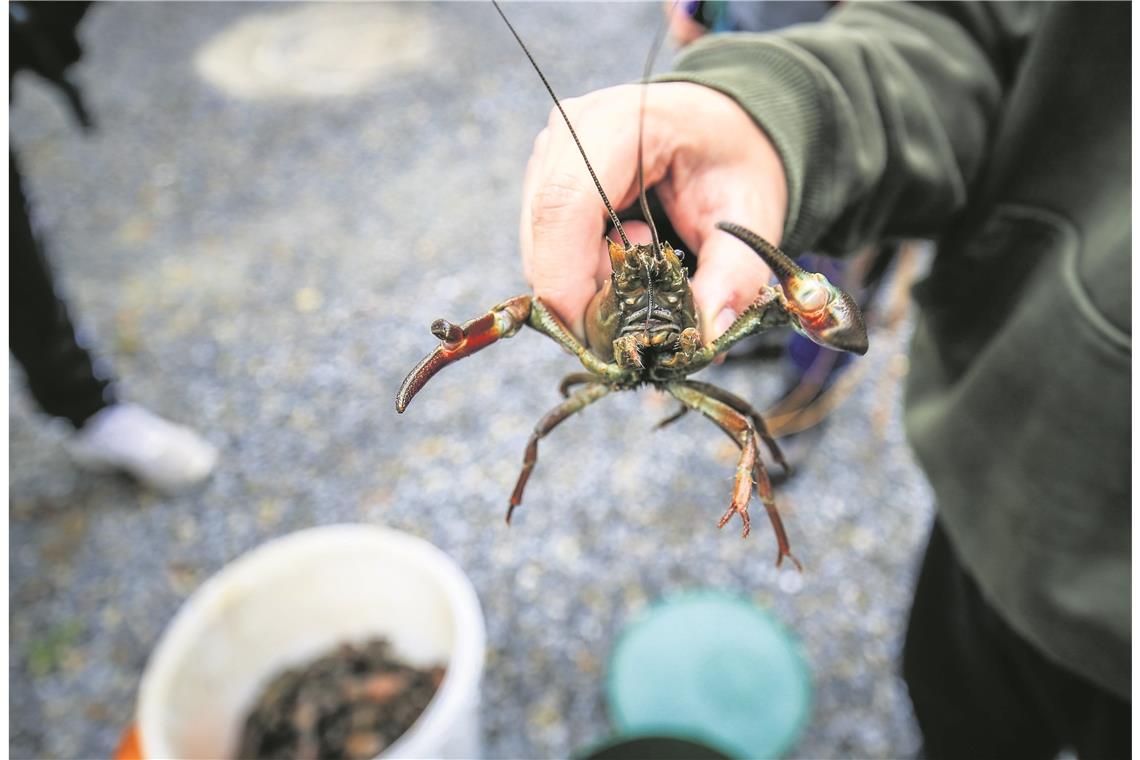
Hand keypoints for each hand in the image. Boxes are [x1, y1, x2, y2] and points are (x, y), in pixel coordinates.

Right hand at [519, 82, 787, 342]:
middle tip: (644, 299)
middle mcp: (567, 132)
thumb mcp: (751, 213)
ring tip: (646, 254)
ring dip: (586, 280)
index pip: (564, 206)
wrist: (720, 126)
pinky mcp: (542, 180)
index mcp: (616, 123)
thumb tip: (708, 334)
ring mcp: (547, 155)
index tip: (599, 336)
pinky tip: (625, 250)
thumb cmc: (733, 158)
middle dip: (584, 292)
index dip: (568, 279)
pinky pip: (544, 247)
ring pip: (539, 249)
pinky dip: (581, 270)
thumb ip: (734, 274)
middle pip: (543, 236)